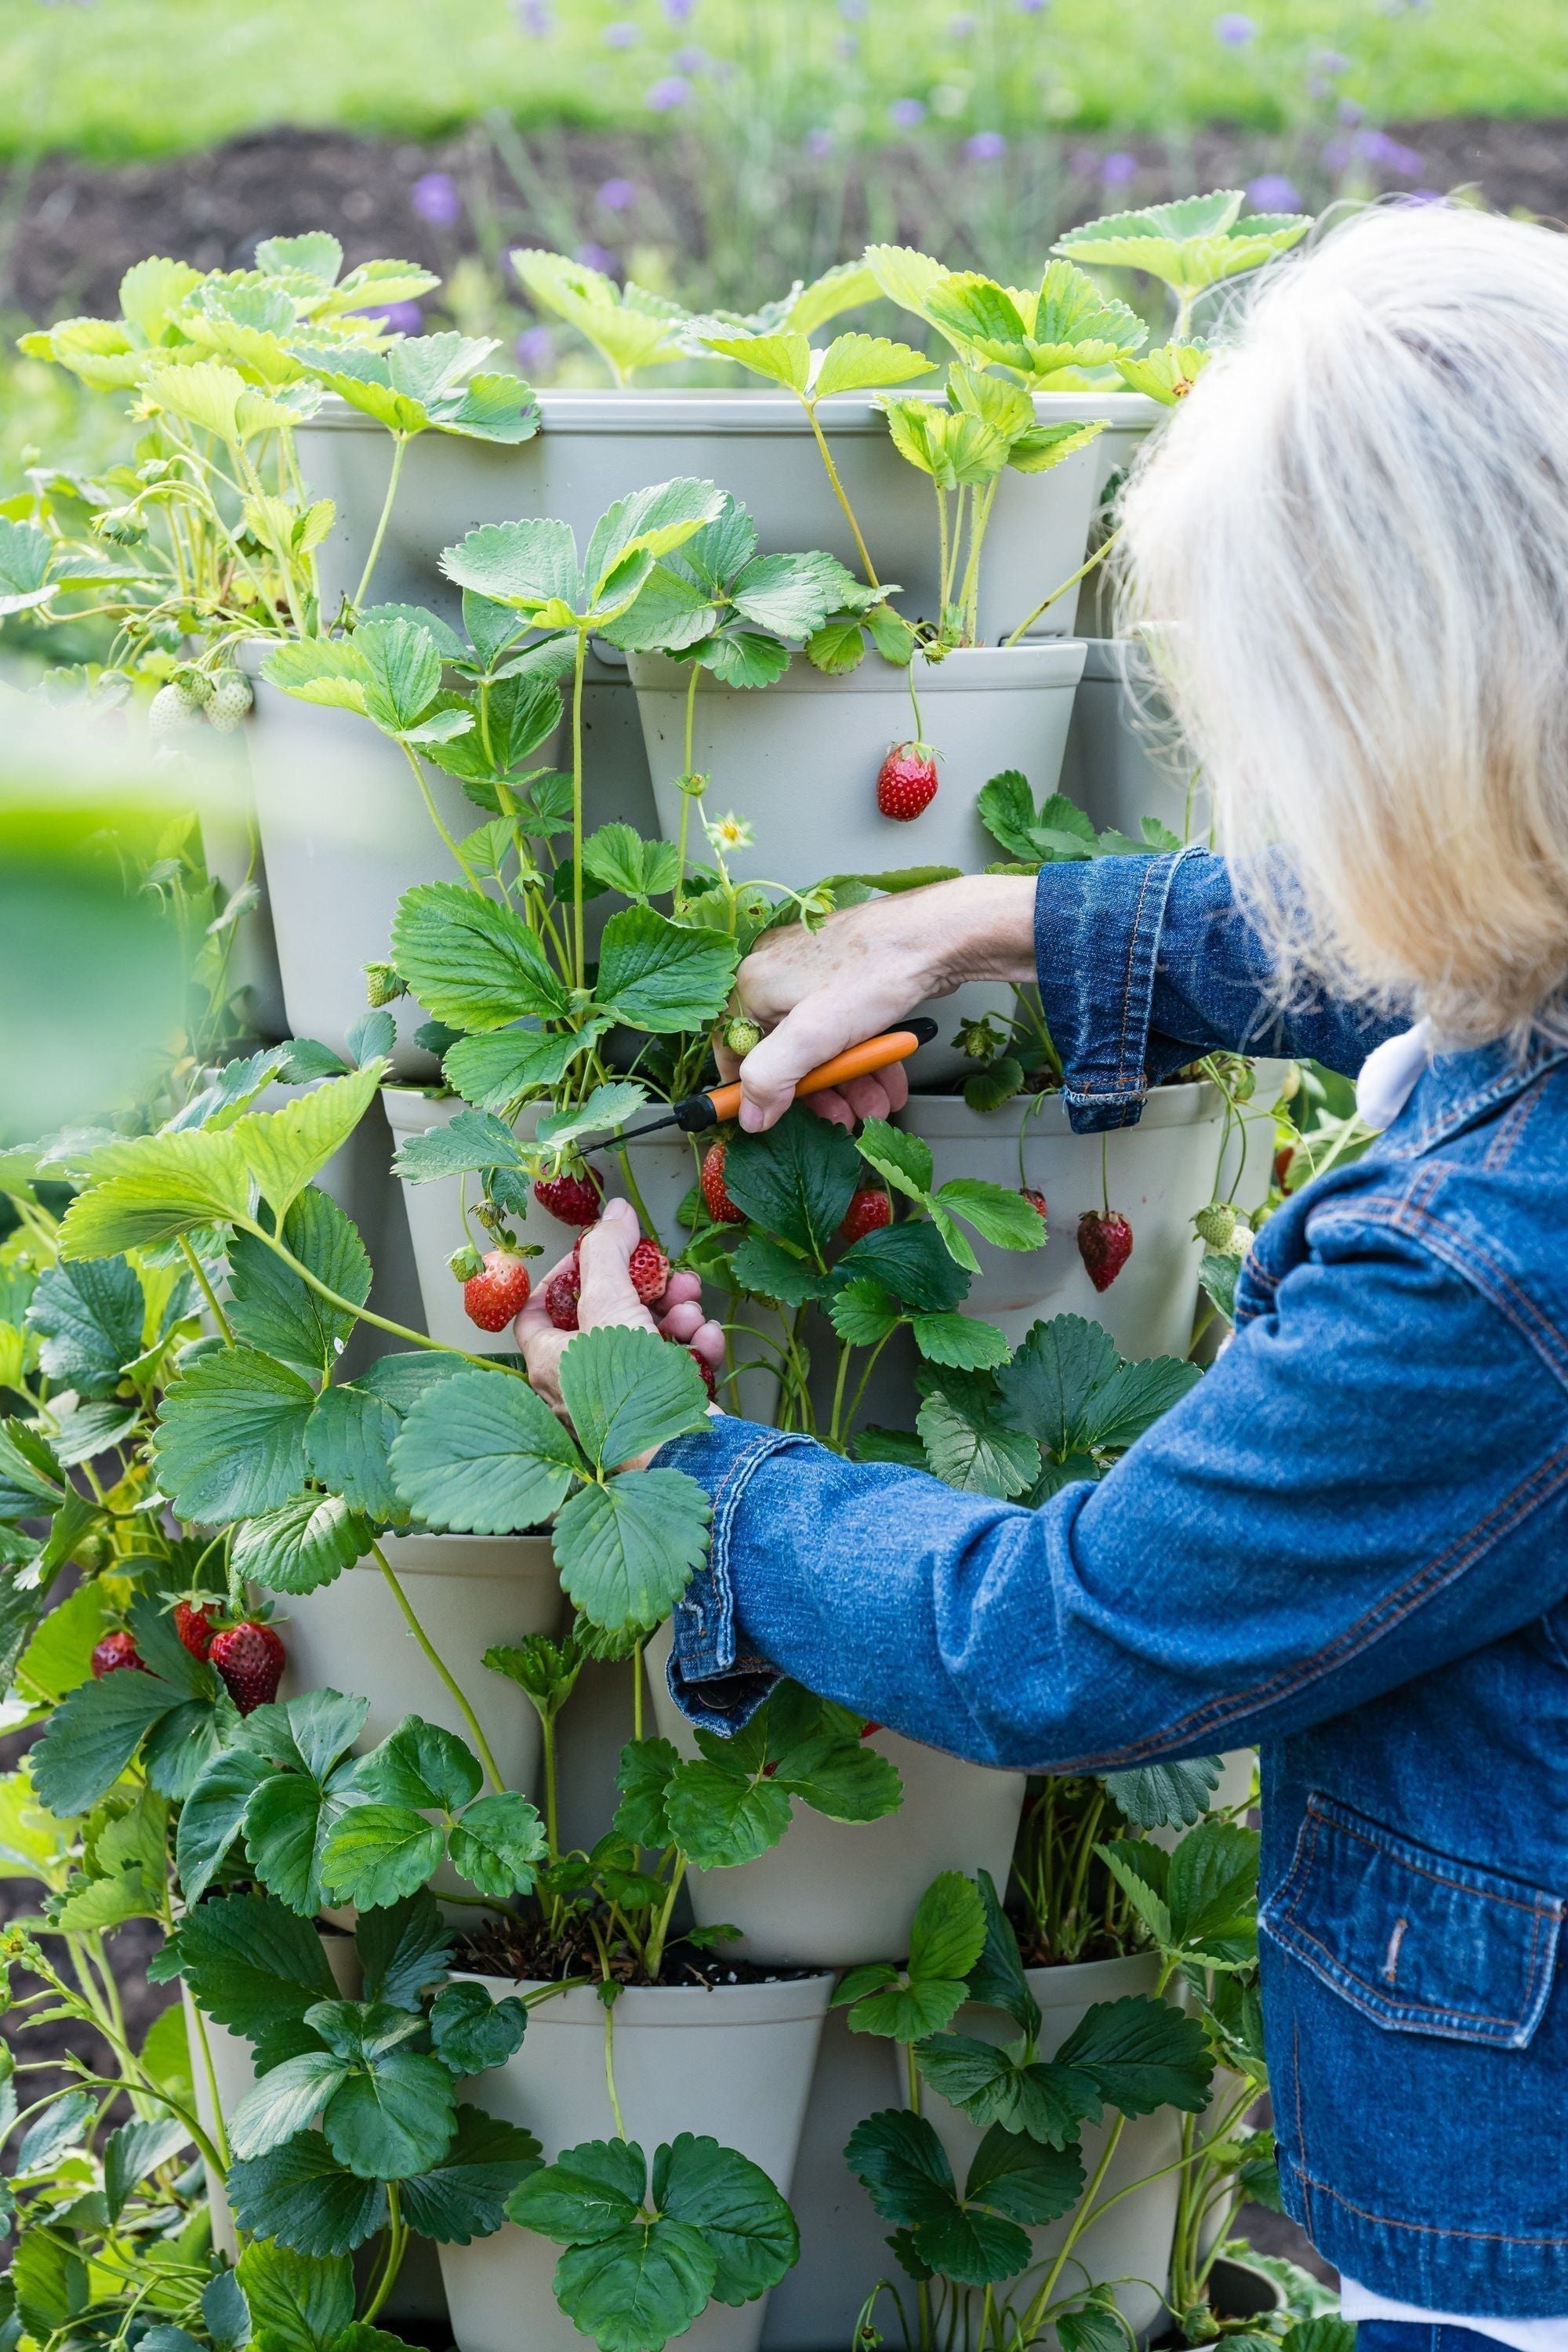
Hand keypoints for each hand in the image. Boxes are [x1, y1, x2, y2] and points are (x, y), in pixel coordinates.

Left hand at [514, 1200, 725, 1460]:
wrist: (686, 1456)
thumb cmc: (632, 1394)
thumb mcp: (612, 1303)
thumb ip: (609, 1252)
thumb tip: (614, 1213)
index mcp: (547, 1363)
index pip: (536, 1309)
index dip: (566, 1275)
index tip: (599, 1255)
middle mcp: (576, 1387)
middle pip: (603, 1317)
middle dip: (643, 1288)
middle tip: (663, 1273)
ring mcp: (619, 1403)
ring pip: (643, 1340)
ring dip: (673, 1313)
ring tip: (690, 1306)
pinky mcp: (658, 1414)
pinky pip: (669, 1369)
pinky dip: (689, 1348)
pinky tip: (704, 1340)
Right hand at [718, 872, 1037, 1131]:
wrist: (939, 934)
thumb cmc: (876, 972)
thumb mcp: (813, 1036)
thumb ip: (770, 1077)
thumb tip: (747, 1115)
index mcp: (755, 982)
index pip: (732, 1048)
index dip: (751, 1090)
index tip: (771, 1119)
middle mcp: (777, 974)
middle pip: (784, 1052)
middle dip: (818, 1092)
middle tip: (843, 1118)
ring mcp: (815, 975)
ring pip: (822, 1044)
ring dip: (849, 1082)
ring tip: (875, 1103)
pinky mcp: (848, 978)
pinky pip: (846, 1029)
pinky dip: (864, 1056)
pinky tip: (887, 1078)